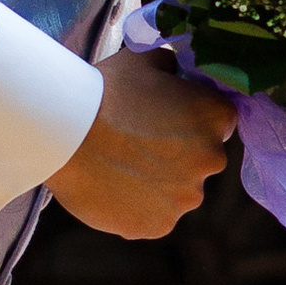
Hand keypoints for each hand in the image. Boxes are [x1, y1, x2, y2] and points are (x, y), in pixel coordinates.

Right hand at [47, 51, 231, 237]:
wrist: (67, 133)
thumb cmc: (107, 90)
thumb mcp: (145, 59)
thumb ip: (171, 65)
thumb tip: (174, 70)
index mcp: (217, 117)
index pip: (218, 121)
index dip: (191, 119)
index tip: (164, 118)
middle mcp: (212, 160)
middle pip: (201, 160)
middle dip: (178, 154)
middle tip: (139, 144)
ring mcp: (187, 197)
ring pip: (178, 192)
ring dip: (159, 183)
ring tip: (120, 168)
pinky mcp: (160, 225)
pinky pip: (154, 216)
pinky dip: (138, 208)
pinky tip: (114, 189)